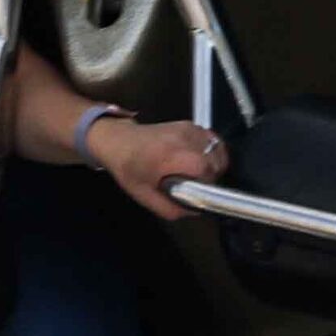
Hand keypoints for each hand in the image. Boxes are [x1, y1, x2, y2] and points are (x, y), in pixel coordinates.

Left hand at [95, 118, 227, 220]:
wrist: (118, 140)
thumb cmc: (129, 169)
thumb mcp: (146, 196)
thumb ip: (171, 208)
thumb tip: (196, 211)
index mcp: (170, 155)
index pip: (205, 168)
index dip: (206, 183)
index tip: (197, 189)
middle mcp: (183, 138)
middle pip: (216, 158)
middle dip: (212, 175)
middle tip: (196, 183)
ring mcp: (189, 128)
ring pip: (217, 148)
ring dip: (214, 162)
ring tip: (198, 172)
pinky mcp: (190, 124)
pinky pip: (212, 140)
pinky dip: (211, 151)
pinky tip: (198, 159)